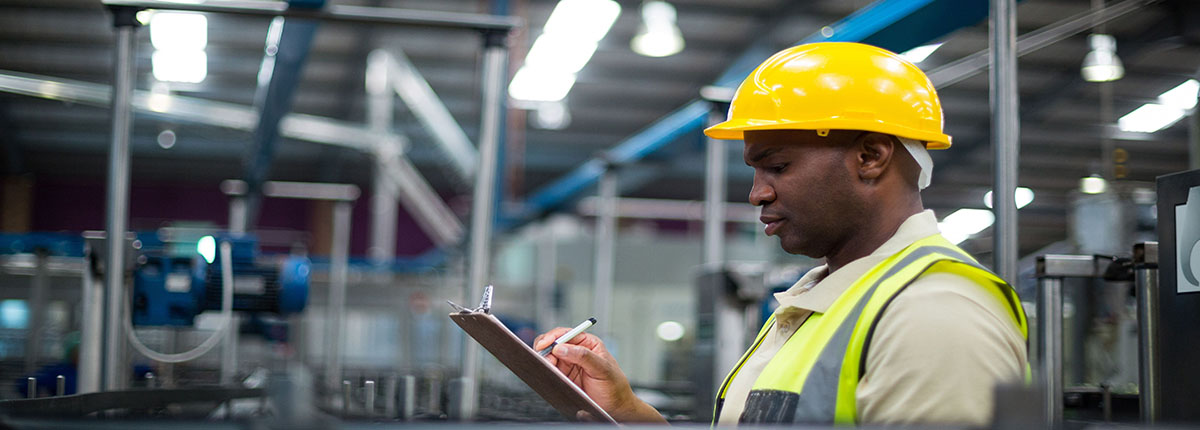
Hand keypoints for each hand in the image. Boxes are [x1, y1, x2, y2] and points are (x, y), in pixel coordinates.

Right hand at [533, 328, 665, 423]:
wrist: (614, 407)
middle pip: (554, 344)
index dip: (553, 337)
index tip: (545, 344)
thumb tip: (561, 348)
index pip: (566, 334)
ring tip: (549, 369)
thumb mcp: (602, 368)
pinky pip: (550, 371)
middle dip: (546, 350)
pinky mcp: (563, 377)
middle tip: (545, 360)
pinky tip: (548, 374)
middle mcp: (576, 352)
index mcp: (588, 343)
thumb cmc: (614, 386)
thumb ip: (583, 356)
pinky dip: (546, 372)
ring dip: (545, 362)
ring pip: (549, 358)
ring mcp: (569, 365)